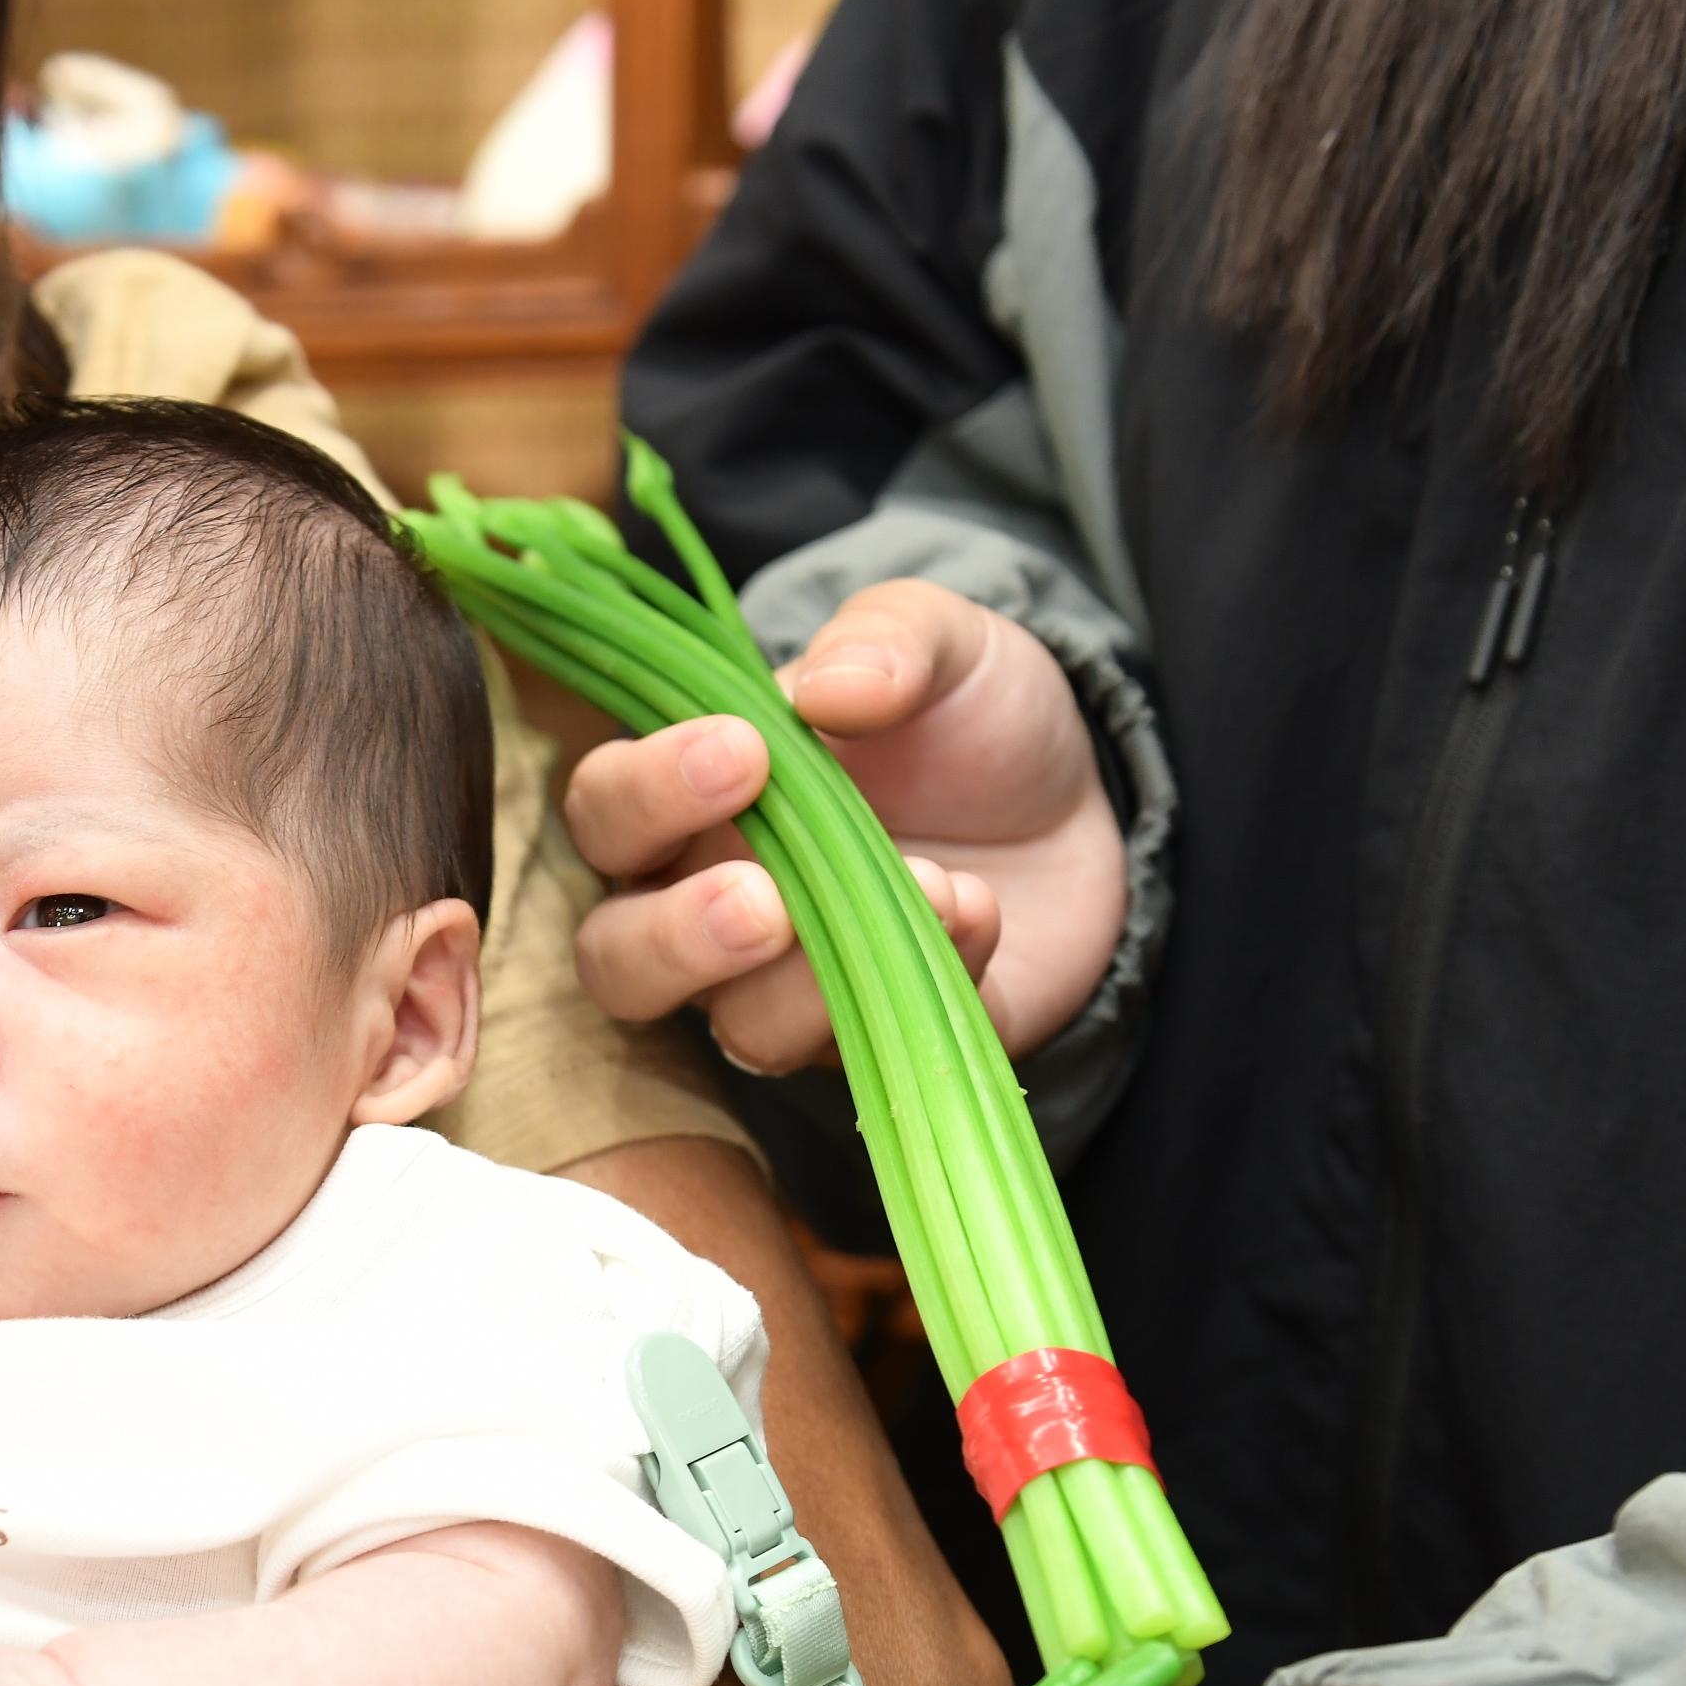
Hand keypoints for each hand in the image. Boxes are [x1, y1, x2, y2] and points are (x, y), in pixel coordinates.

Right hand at [562, 580, 1125, 1070]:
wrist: (1079, 812)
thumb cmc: (968, 724)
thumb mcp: (947, 643)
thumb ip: (888, 637)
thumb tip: (832, 686)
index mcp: (691, 803)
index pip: (607, 811)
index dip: (647, 792)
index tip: (741, 755)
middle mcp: (708, 912)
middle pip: (615, 962)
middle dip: (676, 938)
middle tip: (763, 899)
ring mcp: (787, 995)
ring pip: (737, 1031)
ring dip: (815, 977)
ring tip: (925, 884)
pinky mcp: (880, 1045)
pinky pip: (880, 1047)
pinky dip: (929, 975)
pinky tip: (979, 908)